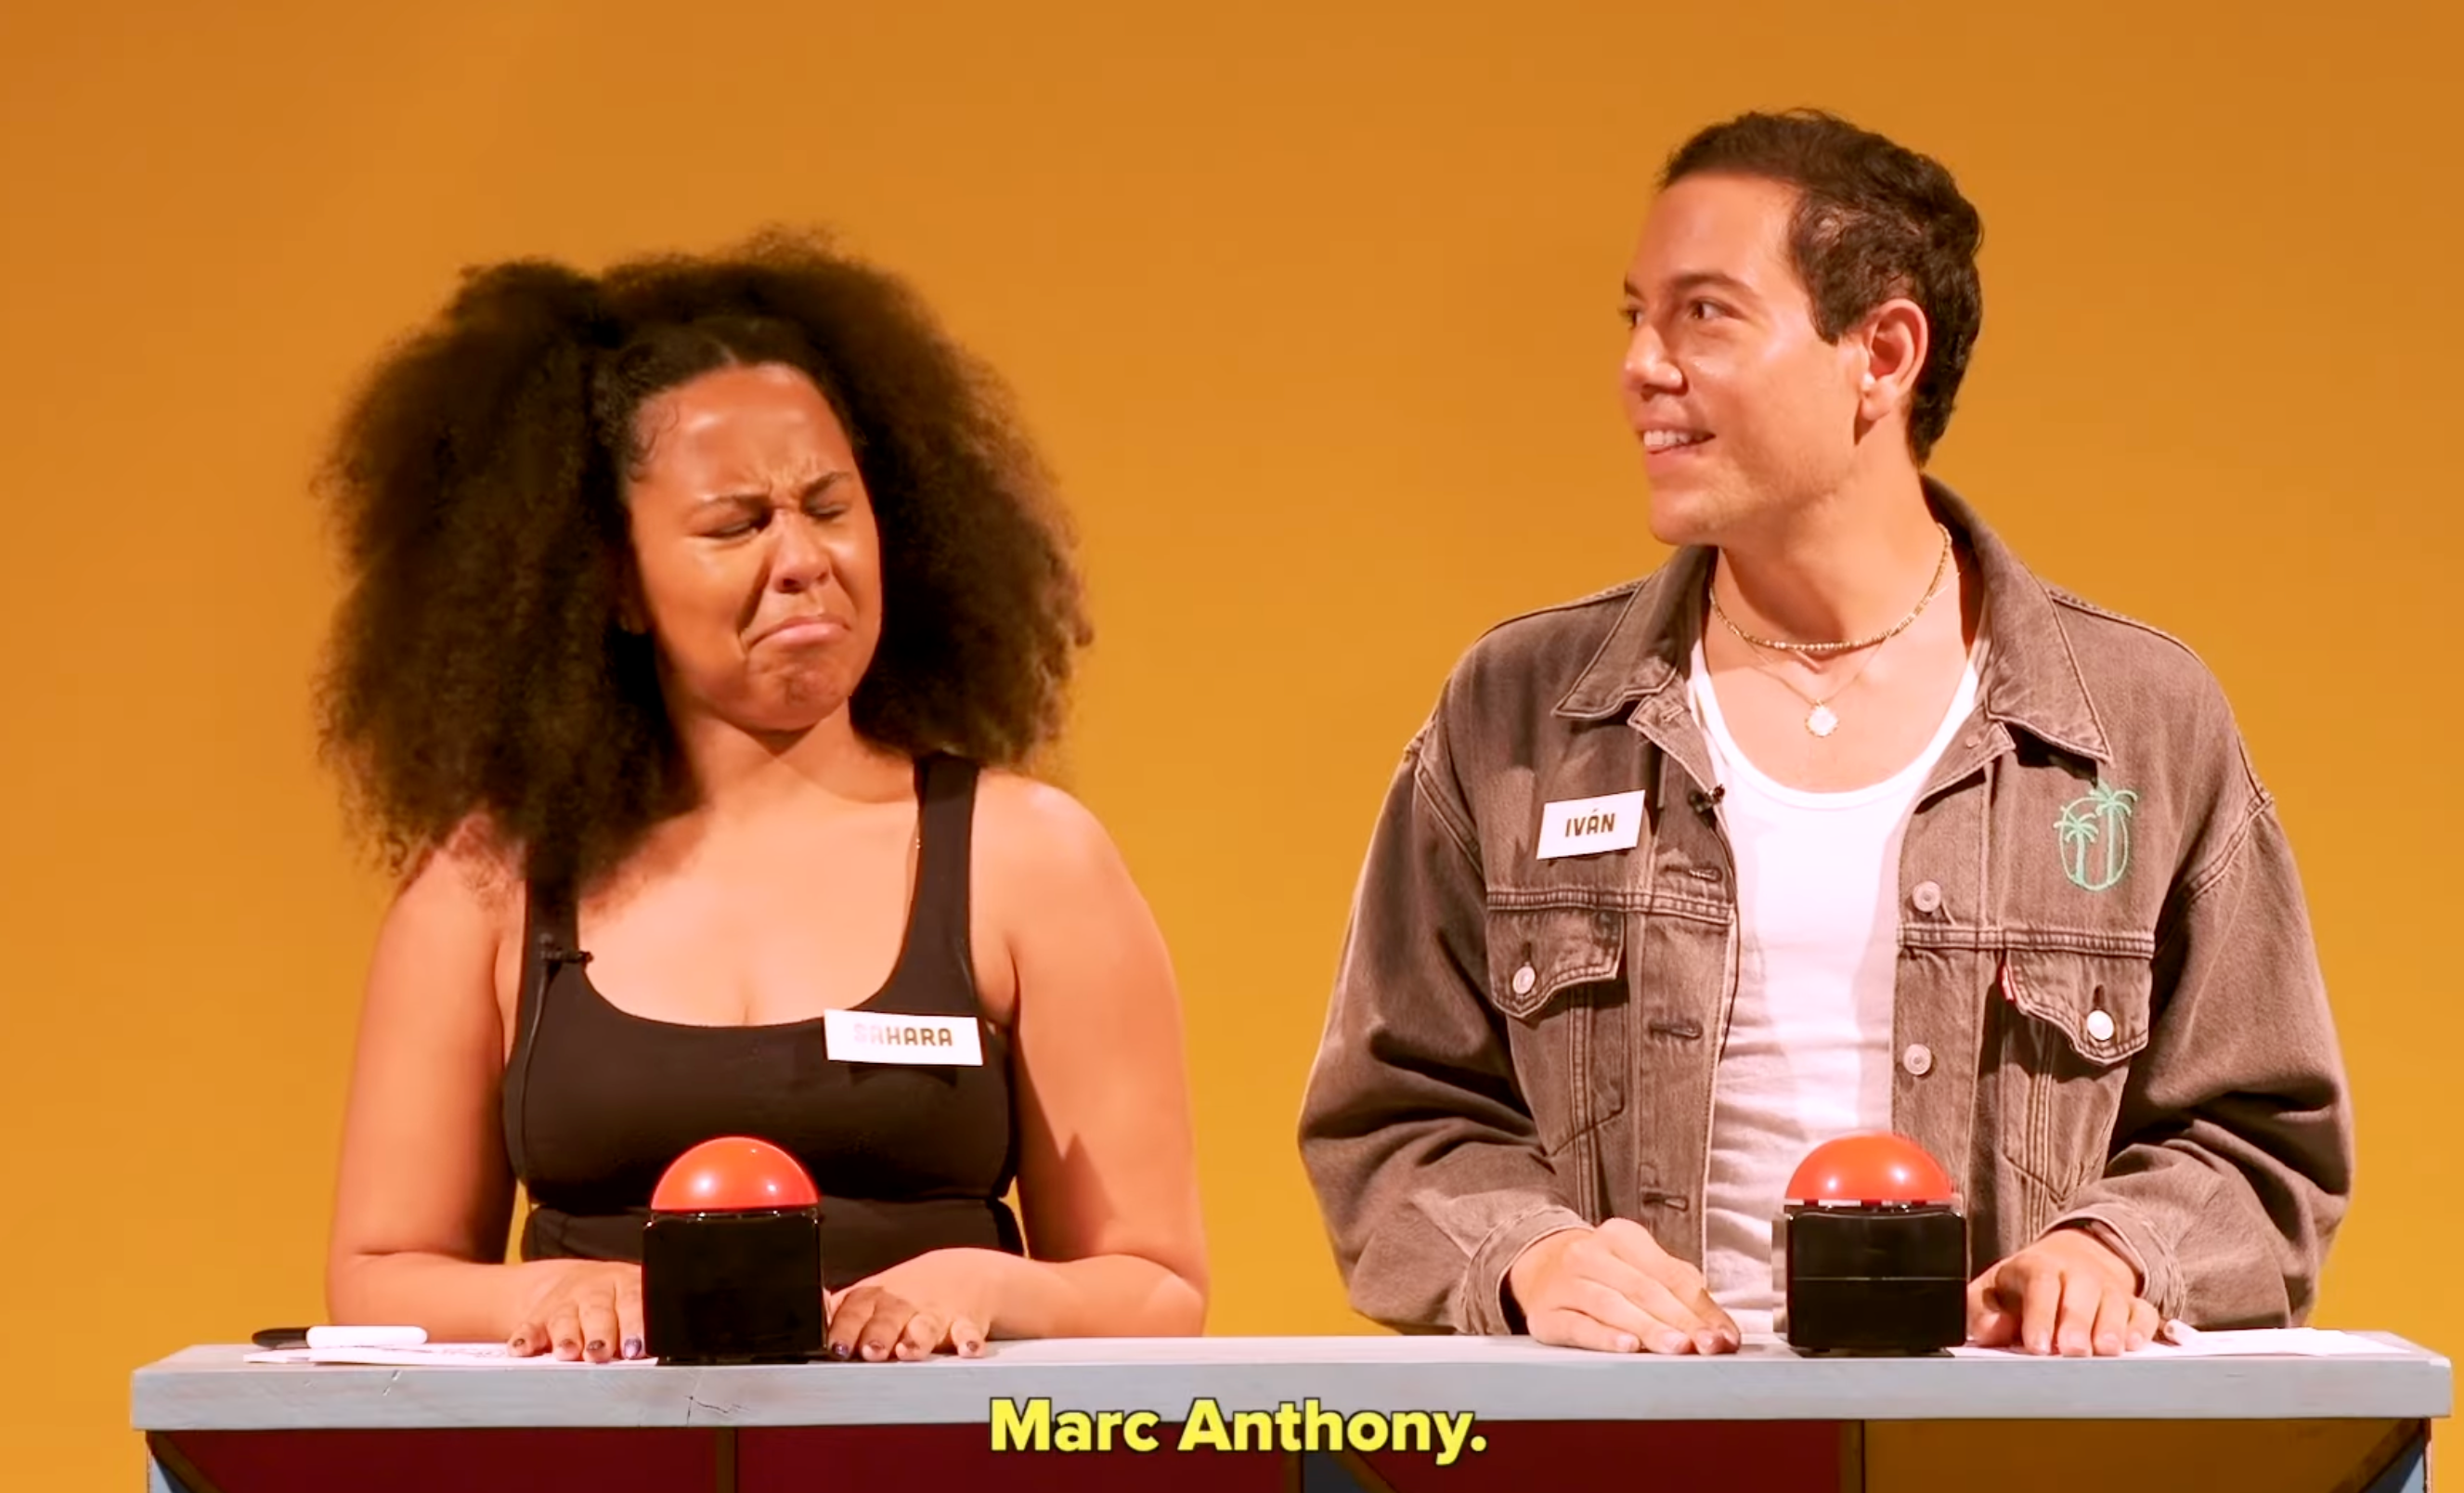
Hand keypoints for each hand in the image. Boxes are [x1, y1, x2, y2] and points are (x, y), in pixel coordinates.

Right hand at [505, 1259, 642, 1362]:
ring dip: (566, 1337)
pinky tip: (521, 1349)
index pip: (633, 1302)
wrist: (576, 1282)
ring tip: (567, 1352)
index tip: (635, 1348)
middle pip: (598, 1311)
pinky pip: (530, 1325)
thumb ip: (642, 1327)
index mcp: (626, 1284)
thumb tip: (649, 1353)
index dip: (634, 1325)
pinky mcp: (539, 1314)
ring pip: (565, 1318)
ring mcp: (565, 1300)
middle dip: (599, 1333)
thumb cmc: (617, 1303)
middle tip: (599, 1353)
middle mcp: (595, 1290)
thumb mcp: (636, 1304)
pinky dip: (525, 1338)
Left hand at [825, 1247, 1009, 1361]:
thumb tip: (798, 1315)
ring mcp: (933, 1313)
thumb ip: (836, 1312)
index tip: (837, 1346)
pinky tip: (967, 1348)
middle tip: (872, 1351)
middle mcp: (902, 1305)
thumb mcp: (869, 1297)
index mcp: (874, 1299)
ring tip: (910, 1351)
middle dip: (880, 1334)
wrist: (963, 1275)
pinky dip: (968, 1340)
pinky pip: (968, 1331)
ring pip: (925, 1324)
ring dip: (917, 1337)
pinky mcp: (964, 1323)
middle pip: (888, 1317)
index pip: (853, 1311)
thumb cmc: (907, 1294)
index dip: (845, 1328)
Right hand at [1506, 1219, 1739, 1354]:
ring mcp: (1565, 1283)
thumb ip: (1683, 1296)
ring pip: (1612, 1306)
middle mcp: (1590, 1254)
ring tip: (1674, 1348)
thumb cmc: (1602, 1272)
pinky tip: (1626, 1346)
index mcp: (1622, 1236)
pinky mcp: (1546, 1313)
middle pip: (1643, 1290)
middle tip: (1704, 1345)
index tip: (1722, 1336)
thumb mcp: (1641, 1268)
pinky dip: (1604, 1337)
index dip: (1700, 1307)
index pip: (1670, 1274)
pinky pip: (1577, 1326)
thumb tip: (1722, 1332)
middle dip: (1679, 1321)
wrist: (1538, 1267)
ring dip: (1648, 1329)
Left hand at [1967, 1227, 2157, 1355]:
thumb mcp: (1993, 1291)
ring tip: (2104, 1351)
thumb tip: (1990, 1332)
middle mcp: (2078, 1273)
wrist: (2069, 1260)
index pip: (2041, 1284)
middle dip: (2077, 1323)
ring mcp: (2109, 1288)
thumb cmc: (2025, 1286)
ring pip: (2115, 1303)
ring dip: (2111, 1328)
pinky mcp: (2133, 1304)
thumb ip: (1984, 1312)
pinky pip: (2143, 1314)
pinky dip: (2141, 1329)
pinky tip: (2132, 1345)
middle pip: (2082, 1292)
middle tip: (2072, 1351)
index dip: (2040, 1315)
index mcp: (2039, 1267)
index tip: (2037, 1346)